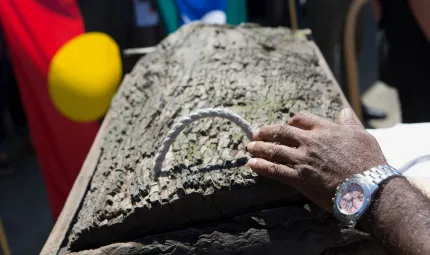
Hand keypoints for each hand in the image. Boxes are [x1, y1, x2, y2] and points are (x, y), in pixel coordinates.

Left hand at [246, 108, 385, 212]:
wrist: (369, 188)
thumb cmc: (369, 162)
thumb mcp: (362, 136)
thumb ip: (349, 123)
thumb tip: (343, 112)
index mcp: (325, 129)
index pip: (301, 119)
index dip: (291, 121)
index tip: (286, 125)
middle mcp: (310, 142)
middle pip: (282, 132)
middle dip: (266, 132)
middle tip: (256, 134)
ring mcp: (303, 160)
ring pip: (275, 150)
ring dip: (259, 148)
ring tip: (249, 147)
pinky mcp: (299, 179)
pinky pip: (275, 170)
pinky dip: (261, 167)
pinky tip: (251, 165)